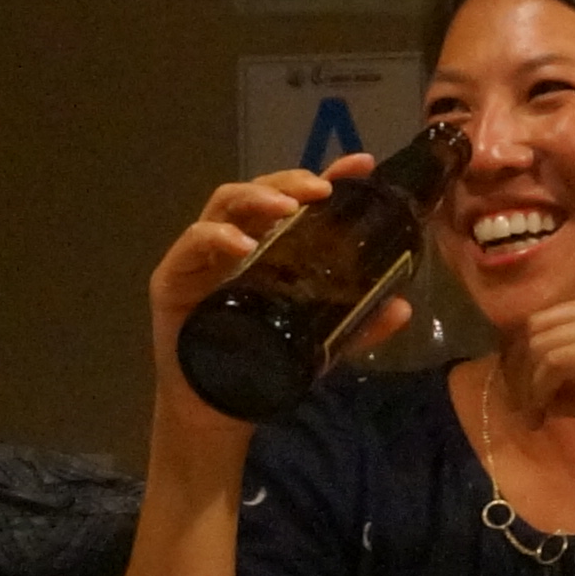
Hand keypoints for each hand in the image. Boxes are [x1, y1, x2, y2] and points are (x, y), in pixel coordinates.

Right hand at [146, 155, 413, 429]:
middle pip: (260, 191)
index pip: (298, 199)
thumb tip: (403, 307)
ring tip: (288, 208)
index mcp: (271, 246)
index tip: (360, 165)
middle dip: (292, 181)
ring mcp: (202, 256)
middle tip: (322, 189)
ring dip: (257, 199)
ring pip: (224, 205)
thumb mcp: (322, 342)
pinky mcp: (172, 278)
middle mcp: (237, 241)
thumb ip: (359, 325)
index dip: (327, 176)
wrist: (214, 410)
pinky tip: (242, 246)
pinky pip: (191, 245)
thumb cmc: (263, 365)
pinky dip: (215, 238)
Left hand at [492, 287, 574, 458]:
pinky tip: (543, 416)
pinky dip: (539, 391)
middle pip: (538, 325)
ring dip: (526, 384)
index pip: (554, 317)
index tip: (528, 392)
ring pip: (540, 343)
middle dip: (519, 367)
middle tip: (523, 406)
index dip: (530, 354)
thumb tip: (545, 402)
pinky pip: (553, 363)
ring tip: (533, 416)